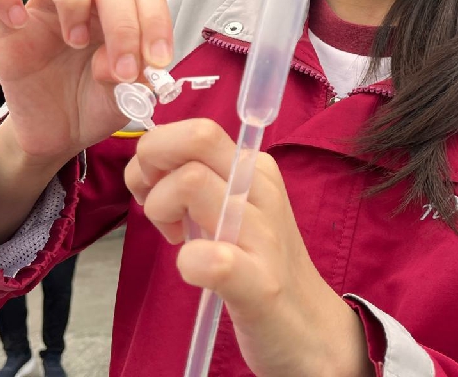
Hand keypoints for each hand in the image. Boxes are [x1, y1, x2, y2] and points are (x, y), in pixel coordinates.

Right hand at [0, 0, 171, 167]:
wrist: (58, 134)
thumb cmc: (95, 105)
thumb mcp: (123, 99)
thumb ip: (130, 80)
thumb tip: (120, 67)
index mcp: (121, 16)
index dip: (157, 21)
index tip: (158, 61)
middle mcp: (88, 3)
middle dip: (124, 26)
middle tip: (122, 71)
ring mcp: (45, 9)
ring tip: (75, 42)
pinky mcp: (4, 25)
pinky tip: (18, 23)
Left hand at [125, 119, 374, 376]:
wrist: (311, 329)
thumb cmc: (257, 264)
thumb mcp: (231, 207)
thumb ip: (197, 179)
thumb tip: (146, 164)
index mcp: (253, 168)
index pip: (197, 128)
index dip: (157, 151)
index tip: (153, 187)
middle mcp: (261, 189)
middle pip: (196, 137)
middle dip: (152, 165)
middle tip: (157, 207)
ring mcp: (263, 235)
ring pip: (192, 182)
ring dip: (161, 210)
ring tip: (177, 238)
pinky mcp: (260, 283)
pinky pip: (211, 258)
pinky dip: (189, 262)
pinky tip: (194, 270)